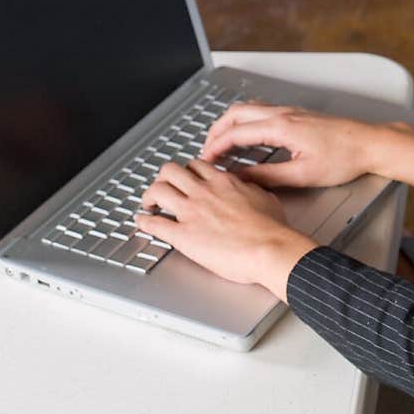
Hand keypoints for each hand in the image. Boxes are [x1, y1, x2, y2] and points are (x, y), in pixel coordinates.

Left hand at [135, 158, 316, 294]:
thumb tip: (248, 189)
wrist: (269, 248)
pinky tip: (141, 222)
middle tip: (162, 186)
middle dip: (163, 177)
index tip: (185, 178)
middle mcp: (203, 192)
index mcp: (223, 182)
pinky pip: (155, 224)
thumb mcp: (265, 197)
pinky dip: (144, 222)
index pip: (196, 165)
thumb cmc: (272, 228)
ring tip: (148, 202)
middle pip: (170, 170)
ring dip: (149, 195)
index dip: (187, 171)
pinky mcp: (183, 235)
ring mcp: (191, 212)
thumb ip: (250, 190)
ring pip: (158, 190)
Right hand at [201, 102, 387, 189]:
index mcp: (281, 126)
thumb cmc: (343, 158)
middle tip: (206, 151)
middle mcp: (282, 113)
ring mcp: (289, 111)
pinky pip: (260, 111)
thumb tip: (241, 179)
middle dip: (216, 131)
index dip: (216, 147)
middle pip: (236, 114)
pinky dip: (245, 122)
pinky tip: (247, 137)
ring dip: (230, 124)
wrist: (369, 143)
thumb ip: (267, 177)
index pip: (236, 132)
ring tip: (221, 144)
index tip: (205, 161)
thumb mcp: (302, 175)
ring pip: (248, 109)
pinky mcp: (296, 114)